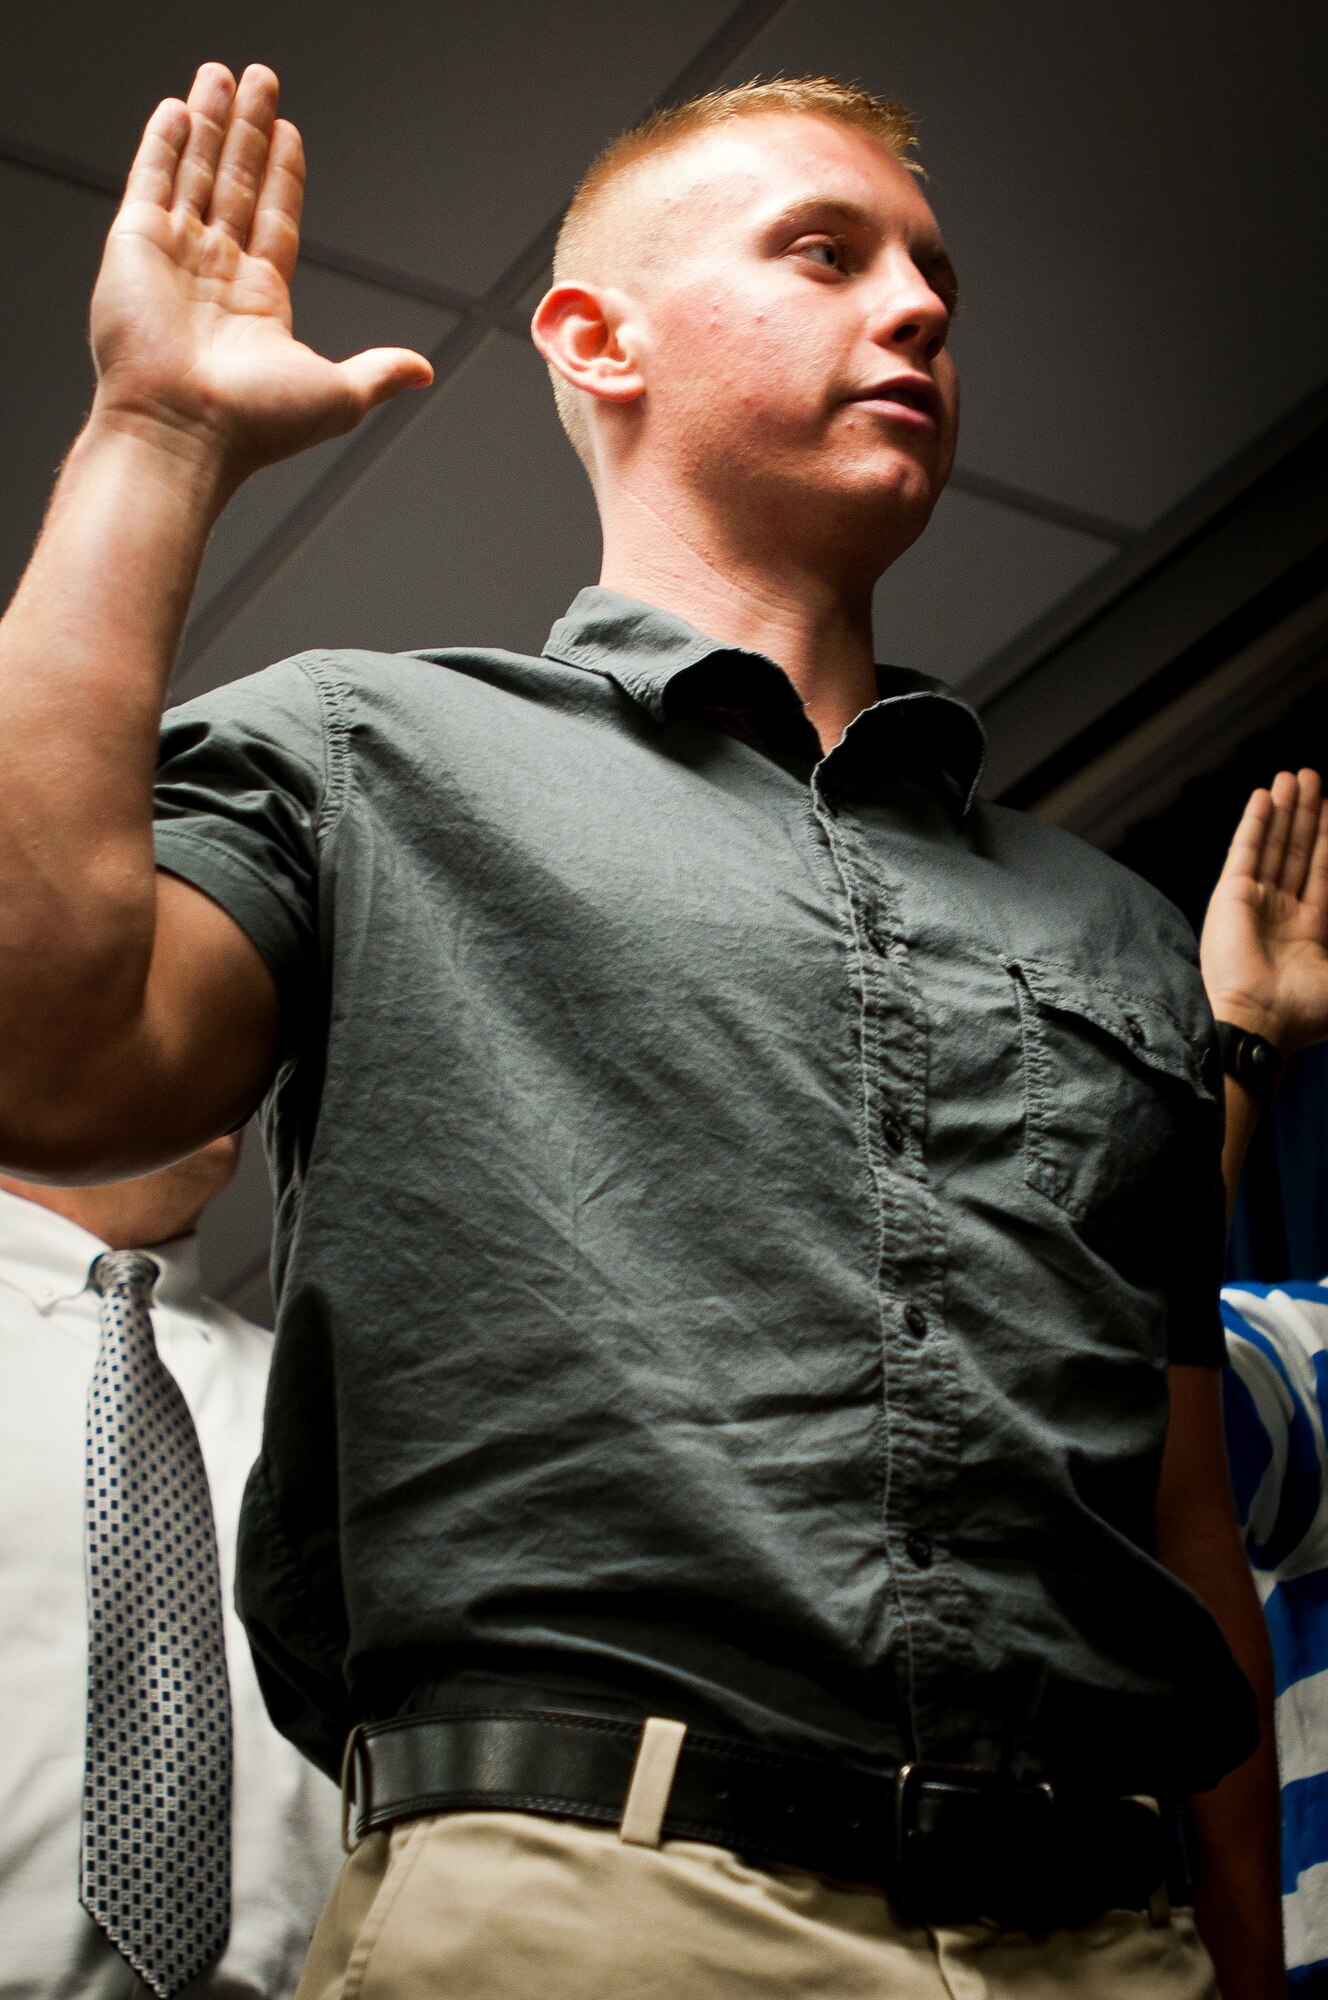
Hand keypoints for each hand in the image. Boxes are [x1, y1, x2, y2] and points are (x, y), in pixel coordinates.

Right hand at [88, 63, 431, 481]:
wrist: (184, 431)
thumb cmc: (255, 425)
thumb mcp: (338, 394)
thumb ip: (378, 371)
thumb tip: (424, 371)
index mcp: (259, 303)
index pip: (274, 219)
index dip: (283, 175)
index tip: (290, 132)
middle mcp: (214, 274)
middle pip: (235, 184)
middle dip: (247, 132)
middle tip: (261, 79)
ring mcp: (173, 256)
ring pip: (194, 172)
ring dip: (209, 122)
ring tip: (222, 75)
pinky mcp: (134, 244)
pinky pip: (150, 180)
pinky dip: (162, 144)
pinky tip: (177, 109)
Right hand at [1200, 768, 1327, 1054]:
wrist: (1259, 1021)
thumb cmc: (1301, 1012)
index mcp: (1308, 929)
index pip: (1319, 870)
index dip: (1325, 836)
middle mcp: (1279, 910)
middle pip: (1297, 850)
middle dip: (1305, 813)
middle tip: (1310, 776)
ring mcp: (1254, 902)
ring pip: (1273, 844)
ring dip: (1284, 809)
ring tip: (1292, 776)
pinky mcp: (1231, 896)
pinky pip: (1246, 850)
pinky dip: (1255, 822)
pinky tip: (1264, 796)